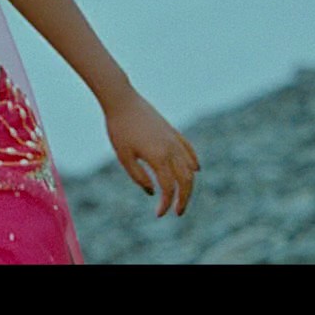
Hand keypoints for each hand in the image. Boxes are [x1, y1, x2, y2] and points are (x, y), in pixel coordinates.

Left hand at [104, 90, 199, 216]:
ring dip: (189, 185)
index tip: (159, 214)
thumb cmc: (119, 129)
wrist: (122, 100)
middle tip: (178, 212)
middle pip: (185, 181)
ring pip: (190, 168)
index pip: (168, 188)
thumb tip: (153, 192)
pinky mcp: (173, 132)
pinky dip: (194, 163)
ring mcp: (175, 140)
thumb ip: (139, 176)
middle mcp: (172, 150)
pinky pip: (189, 151)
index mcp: (159, 157)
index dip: (165, 203)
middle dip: (183, 199)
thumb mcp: (124, 156)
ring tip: (183, 197)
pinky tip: (195, 171)